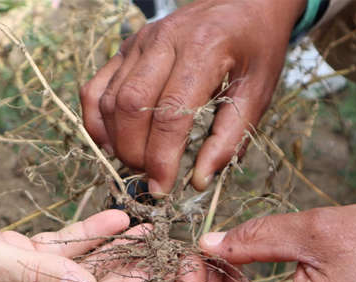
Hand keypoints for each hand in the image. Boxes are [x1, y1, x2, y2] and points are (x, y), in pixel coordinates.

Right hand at [80, 0, 303, 193]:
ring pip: (112, 98)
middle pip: (133, 106)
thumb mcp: (258, 93)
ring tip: (137, 166)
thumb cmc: (257, 50)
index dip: (162, 157)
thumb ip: (231, 138)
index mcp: (203, 49)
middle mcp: (165, 40)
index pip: (171, 113)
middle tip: (151, 180)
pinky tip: (111, 143)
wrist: (246, 4)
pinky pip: (98, 86)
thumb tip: (200, 180)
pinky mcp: (127, 47)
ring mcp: (140, 41)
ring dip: (117, 140)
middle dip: (136, 152)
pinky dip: (97, 119)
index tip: (163, 190)